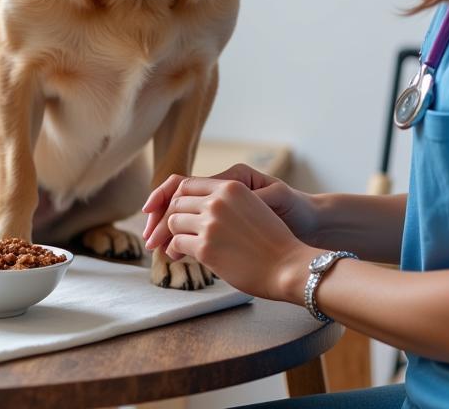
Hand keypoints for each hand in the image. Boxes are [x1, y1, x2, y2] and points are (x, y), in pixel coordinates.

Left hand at [143, 163, 319, 251]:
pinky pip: (177, 243)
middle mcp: (218, 200)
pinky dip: (173, 250)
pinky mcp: (206, 247)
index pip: (187, 184)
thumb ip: (225, 203)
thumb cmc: (273, 242)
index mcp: (230, 186)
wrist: (289, 265)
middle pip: (177, 202)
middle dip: (164, 217)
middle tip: (158, 232)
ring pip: (173, 222)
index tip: (162, 208)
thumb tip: (198, 211)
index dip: (170, 197)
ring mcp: (211, 222)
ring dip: (168, 235)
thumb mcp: (251, 206)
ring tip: (169, 246)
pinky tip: (175, 256)